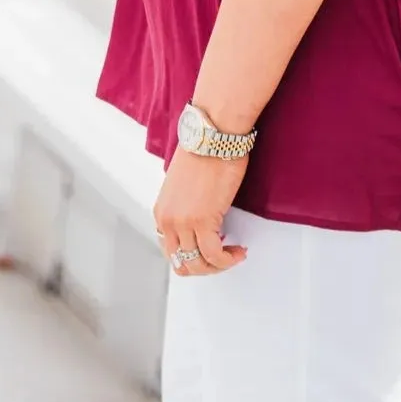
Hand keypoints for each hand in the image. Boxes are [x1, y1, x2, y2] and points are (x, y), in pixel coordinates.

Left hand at [154, 148, 249, 275]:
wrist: (214, 135)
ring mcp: (182, 222)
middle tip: (224, 257)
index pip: (172, 250)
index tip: (212, 249)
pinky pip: (215, 255)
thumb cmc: (206, 150)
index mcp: (162, 211)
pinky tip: (238, 251)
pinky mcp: (202, 221)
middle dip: (205, 267)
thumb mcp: (186, 185)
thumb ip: (187, 206)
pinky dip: (228, 259)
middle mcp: (167, 220)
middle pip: (182, 263)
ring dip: (219, 265)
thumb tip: (203, 218)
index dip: (194, 256)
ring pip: (198, 264)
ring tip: (234, 254)